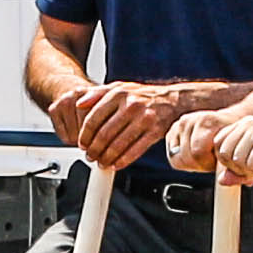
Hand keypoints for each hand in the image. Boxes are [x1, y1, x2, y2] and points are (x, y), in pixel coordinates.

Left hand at [52, 79, 172, 168]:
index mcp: (118, 94)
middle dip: (94, 150)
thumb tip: (79, 104)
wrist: (173, 99)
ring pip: (118, 145)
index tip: (82, 144)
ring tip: (101, 162)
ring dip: (106, 158)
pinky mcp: (155, 132)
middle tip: (90, 157)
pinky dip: (123, 161)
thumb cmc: (143, 95)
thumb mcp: (119, 87)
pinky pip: (135, 151)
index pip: (94, 118)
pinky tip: (116, 164)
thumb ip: (97, 93)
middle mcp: (131, 105)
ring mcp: (144, 119)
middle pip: (104, 134)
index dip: (85, 135)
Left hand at [172, 110, 252, 181]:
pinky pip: (252, 165)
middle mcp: (247, 124)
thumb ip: (238, 171)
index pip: (218, 144)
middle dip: (240, 168)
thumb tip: (222, 180)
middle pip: (224, 154)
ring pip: (237, 161)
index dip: (229, 161)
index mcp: (243, 125)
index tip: (247, 165)